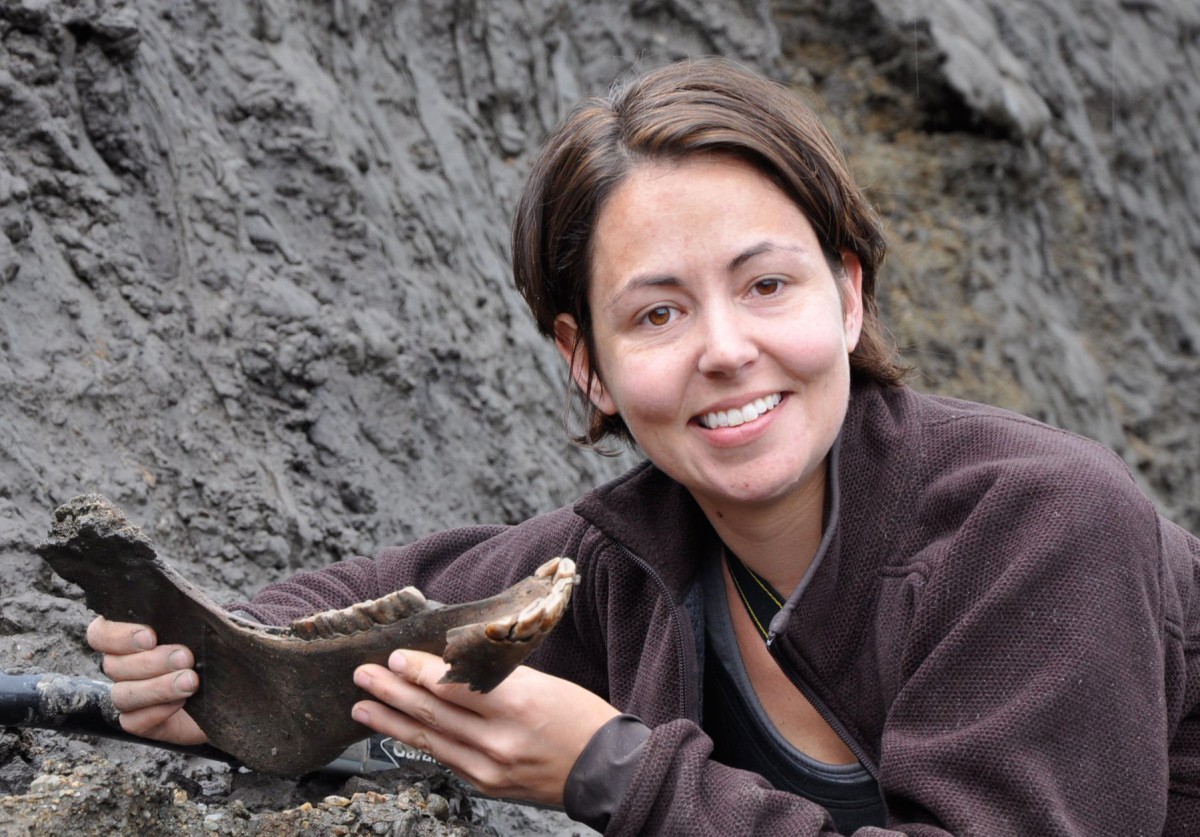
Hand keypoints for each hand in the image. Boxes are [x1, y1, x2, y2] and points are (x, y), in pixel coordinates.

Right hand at [86, 616, 207, 745]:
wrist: (229, 686)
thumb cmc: (211, 649)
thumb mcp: (200, 629)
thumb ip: (188, 618)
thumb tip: (192, 613)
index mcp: (128, 637)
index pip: (100, 633)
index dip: (118, 636)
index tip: (151, 637)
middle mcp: (121, 667)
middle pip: (113, 665)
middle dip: (152, 662)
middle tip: (185, 658)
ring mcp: (129, 696)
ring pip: (122, 694)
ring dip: (157, 687)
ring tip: (190, 682)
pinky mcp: (141, 722)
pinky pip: (133, 722)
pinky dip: (157, 711)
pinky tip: (180, 702)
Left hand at [351, 651, 620, 805]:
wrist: (606, 771)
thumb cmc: (581, 718)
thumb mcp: (543, 683)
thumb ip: (495, 679)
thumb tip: (450, 667)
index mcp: (516, 704)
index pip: (454, 684)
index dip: (419, 671)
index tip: (395, 657)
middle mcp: (498, 739)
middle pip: (433, 712)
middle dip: (392, 693)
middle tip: (363, 677)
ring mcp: (490, 768)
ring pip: (430, 740)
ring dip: (392, 722)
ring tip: (363, 708)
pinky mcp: (488, 786)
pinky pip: (447, 759)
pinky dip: (421, 742)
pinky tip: (401, 732)